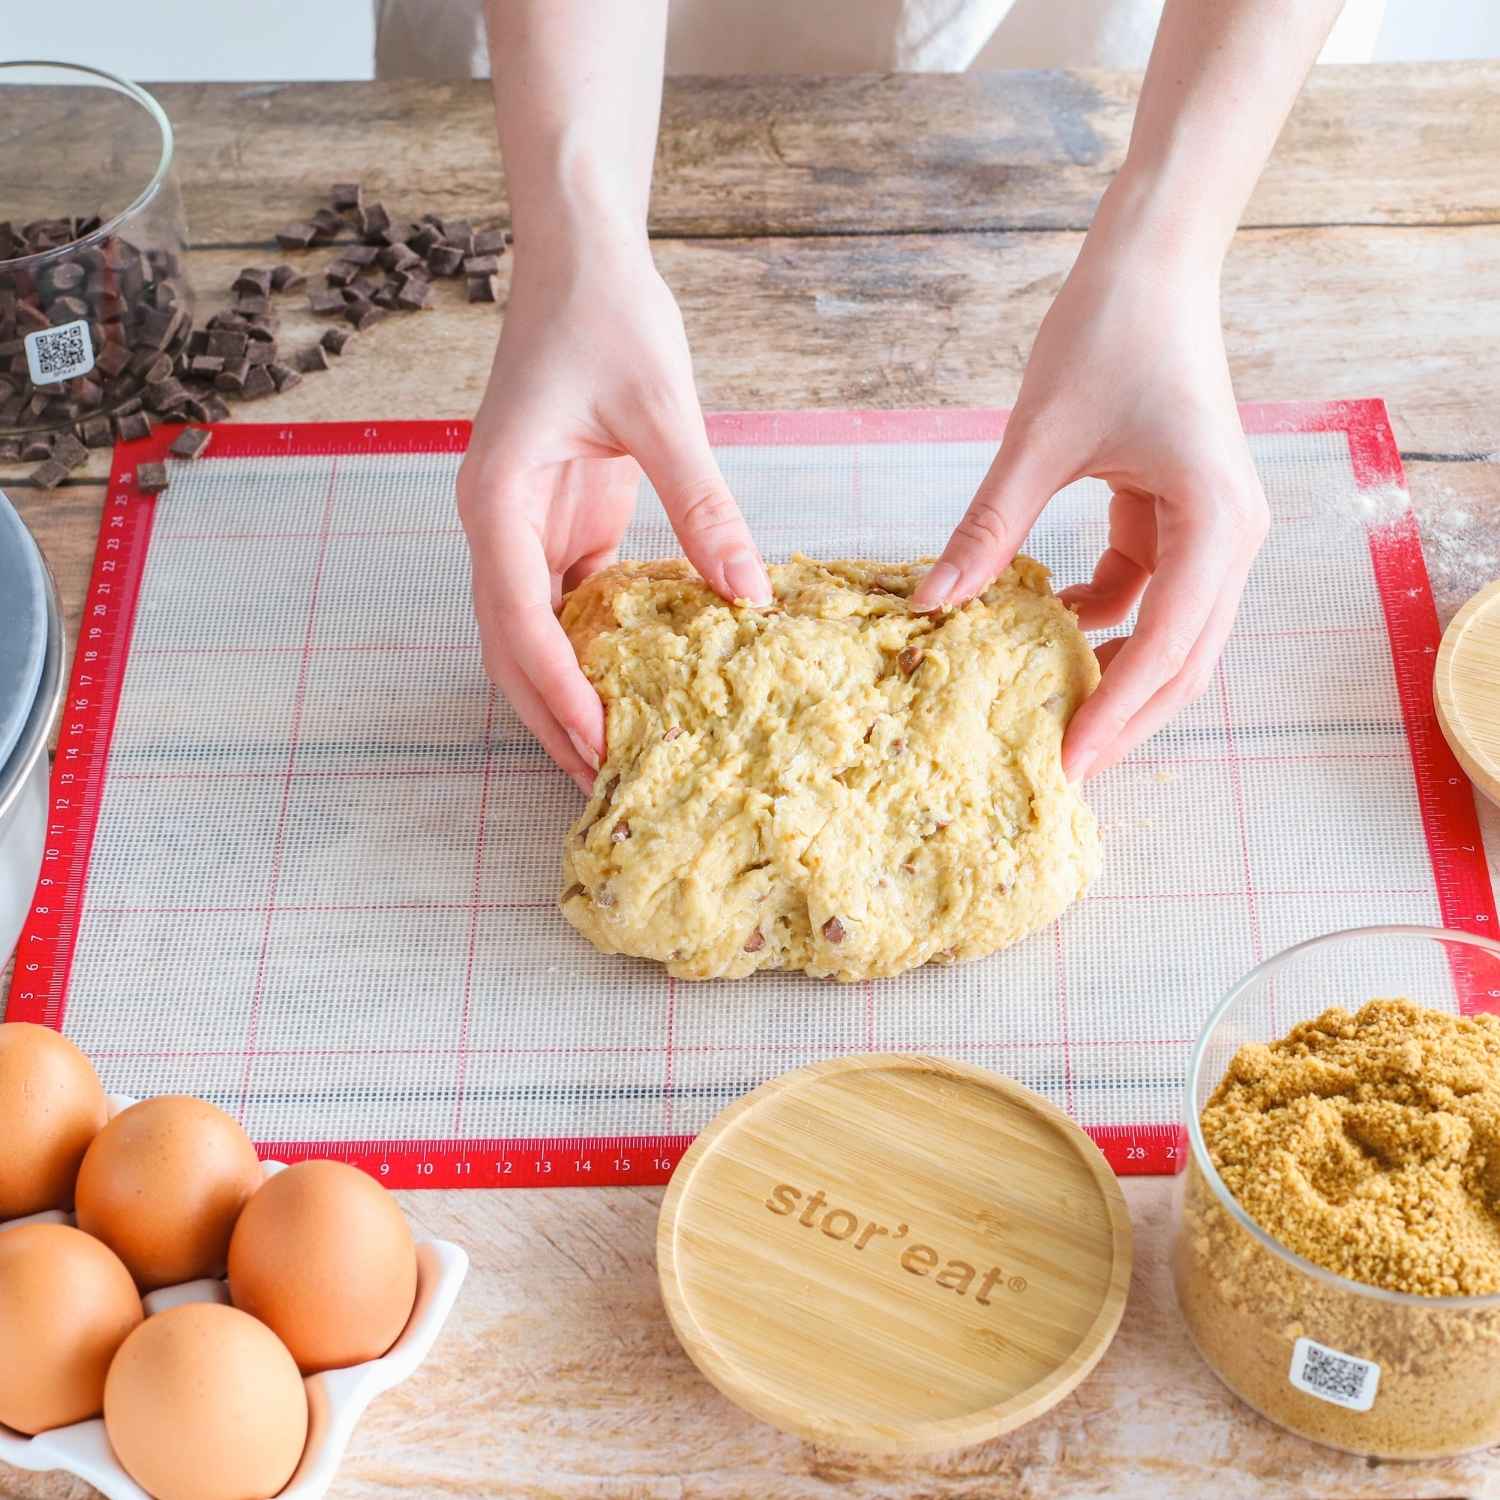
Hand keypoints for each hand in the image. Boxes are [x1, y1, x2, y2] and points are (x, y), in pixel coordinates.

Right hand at [457, 246, 770, 792]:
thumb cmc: (604, 313)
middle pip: (511, 647)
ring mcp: (522, 528)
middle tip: (606, 783)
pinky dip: (596, 655)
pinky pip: (571, 606)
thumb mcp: (660, 407)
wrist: (578, 256)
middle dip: (551, 716)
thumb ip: (702, 503)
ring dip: (568, 696)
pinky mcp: (559, 524)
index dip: (555, 689)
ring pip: (533, 637)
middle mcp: (496, 524)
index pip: (517, 617)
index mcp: (496, 498)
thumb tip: (751, 597)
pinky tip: (638, 691)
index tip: (598, 745)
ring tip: (619, 756)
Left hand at [909, 223, 1268, 779]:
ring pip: (1169, 637)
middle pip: (1185, 661)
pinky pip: (1144, 596)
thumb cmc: (1108, 333)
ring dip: (1112, 675)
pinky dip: (1099, 622)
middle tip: (1060, 771)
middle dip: (1124, 717)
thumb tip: (929, 605)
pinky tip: (1040, 627)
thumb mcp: (1039, 438)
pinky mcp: (1178, 521)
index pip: (1168, 644)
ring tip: (1043, 715)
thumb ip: (990, 527)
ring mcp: (1210, 532)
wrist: (1150, 265)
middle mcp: (1230, 538)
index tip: (1065, 762)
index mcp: (1214, 521)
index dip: (1116, 710)